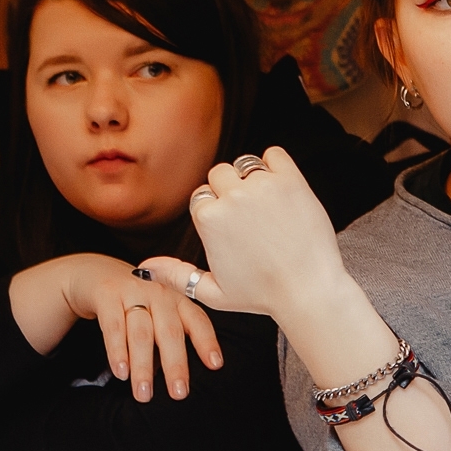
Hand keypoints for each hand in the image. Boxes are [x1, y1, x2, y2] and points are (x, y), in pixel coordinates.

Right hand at [9, 253, 221, 401]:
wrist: (97, 274)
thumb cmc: (137, 303)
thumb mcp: (159, 313)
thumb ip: (171, 338)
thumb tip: (177, 378)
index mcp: (177, 300)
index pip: (198, 321)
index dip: (207, 342)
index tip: (216, 365)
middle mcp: (159, 294)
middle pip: (170, 332)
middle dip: (175, 365)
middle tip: (178, 394)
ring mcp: (133, 292)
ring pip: (141, 333)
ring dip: (143, 367)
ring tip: (144, 394)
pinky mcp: (107, 295)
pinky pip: (114, 327)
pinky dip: (117, 351)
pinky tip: (121, 373)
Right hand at [152, 147, 349, 326]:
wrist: (308, 291)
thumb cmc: (262, 295)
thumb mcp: (212, 293)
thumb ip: (175, 276)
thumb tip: (141, 268)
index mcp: (207, 217)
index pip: (202, 196)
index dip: (216, 212)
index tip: (235, 230)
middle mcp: (232, 196)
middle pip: (220, 174)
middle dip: (231, 191)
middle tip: (252, 218)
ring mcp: (262, 186)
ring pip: (246, 164)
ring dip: (253, 179)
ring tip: (269, 208)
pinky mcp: (291, 181)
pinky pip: (275, 154)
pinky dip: (276, 165)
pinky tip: (281, 188)